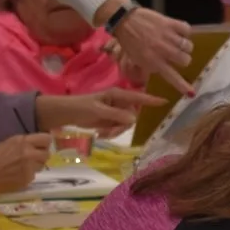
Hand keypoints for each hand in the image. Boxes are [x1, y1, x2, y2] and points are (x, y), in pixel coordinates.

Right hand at [0, 133, 51, 197]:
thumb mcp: (9, 144)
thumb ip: (25, 144)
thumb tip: (39, 145)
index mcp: (22, 141)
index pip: (46, 139)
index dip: (45, 144)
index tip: (42, 147)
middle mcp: (29, 152)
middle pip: (47, 154)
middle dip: (41, 157)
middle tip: (33, 159)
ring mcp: (30, 166)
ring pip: (42, 165)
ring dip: (36, 166)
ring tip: (23, 167)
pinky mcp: (29, 178)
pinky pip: (35, 175)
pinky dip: (28, 175)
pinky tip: (17, 175)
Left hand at [35, 89, 164, 134]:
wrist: (64, 114)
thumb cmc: (78, 107)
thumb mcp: (97, 111)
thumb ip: (115, 115)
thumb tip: (134, 119)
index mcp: (117, 95)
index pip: (138, 97)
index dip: (151, 99)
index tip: (165, 101)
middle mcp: (119, 102)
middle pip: (132, 115)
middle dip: (123, 126)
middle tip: (111, 132)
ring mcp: (115, 111)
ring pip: (126, 124)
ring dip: (116, 131)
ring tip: (103, 134)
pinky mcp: (111, 120)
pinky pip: (119, 128)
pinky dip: (112, 133)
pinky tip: (101, 134)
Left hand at [102, 0, 194, 95]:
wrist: (124, 19)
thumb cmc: (129, 40)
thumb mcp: (136, 58)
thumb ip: (150, 67)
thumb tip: (160, 73)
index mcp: (153, 61)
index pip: (172, 77)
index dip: (183, 85)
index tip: (191, 93)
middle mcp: (163, 51)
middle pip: (186, 60)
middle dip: (183, 58)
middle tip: (176, 53)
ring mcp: (168, 37)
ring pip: (188, 46)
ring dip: (184, 45)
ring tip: (177, 41)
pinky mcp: (170, 24)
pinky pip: (187, 30)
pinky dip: (184, 30)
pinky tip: (178, 30)